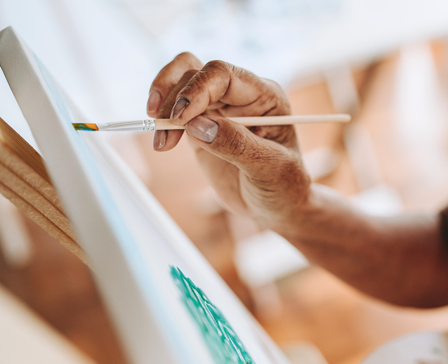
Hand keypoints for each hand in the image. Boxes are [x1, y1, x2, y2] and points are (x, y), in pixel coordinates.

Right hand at [147, 53, 309, 225]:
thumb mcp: (270, 168)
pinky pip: (175, 110)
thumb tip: (197, 124)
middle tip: (163, 127)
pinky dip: (162, 122)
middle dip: (174, 97)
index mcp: (265, 97)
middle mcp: (241, 96)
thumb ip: (237, 144)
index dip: (197, 90)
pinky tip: (163, 144)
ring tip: (162, 142)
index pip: (224, 75)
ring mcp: (220, 109)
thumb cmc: (285, 186)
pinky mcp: (201, 126)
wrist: (277, 207)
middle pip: (196, 72)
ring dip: (163, 107)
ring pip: (180, 83)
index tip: (180, 118)